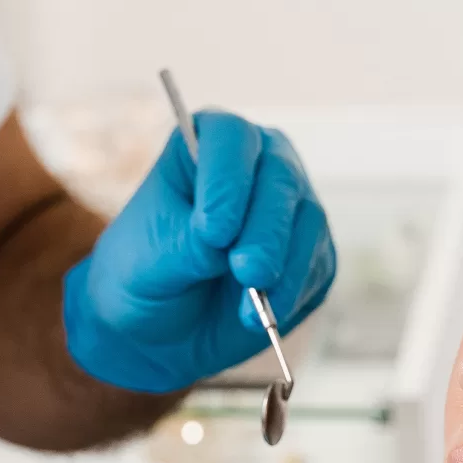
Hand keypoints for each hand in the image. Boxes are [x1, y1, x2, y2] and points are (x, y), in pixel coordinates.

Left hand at [61, 111, 336, 393]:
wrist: (162, 324)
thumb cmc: (146, 271)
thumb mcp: (151, 258)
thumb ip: (189, 245)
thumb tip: (230, 247)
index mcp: (207, 143)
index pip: (231, 138)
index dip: (227, 180)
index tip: (213, 231)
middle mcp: (258, 161)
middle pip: (279, 175)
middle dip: (264, 229)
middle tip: (246, 271)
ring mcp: (290, 205)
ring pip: (307, 218)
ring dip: (282, 264)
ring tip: (250, 306)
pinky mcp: (311, 250)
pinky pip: (316, 262)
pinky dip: (292, 291)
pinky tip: (262, 317)